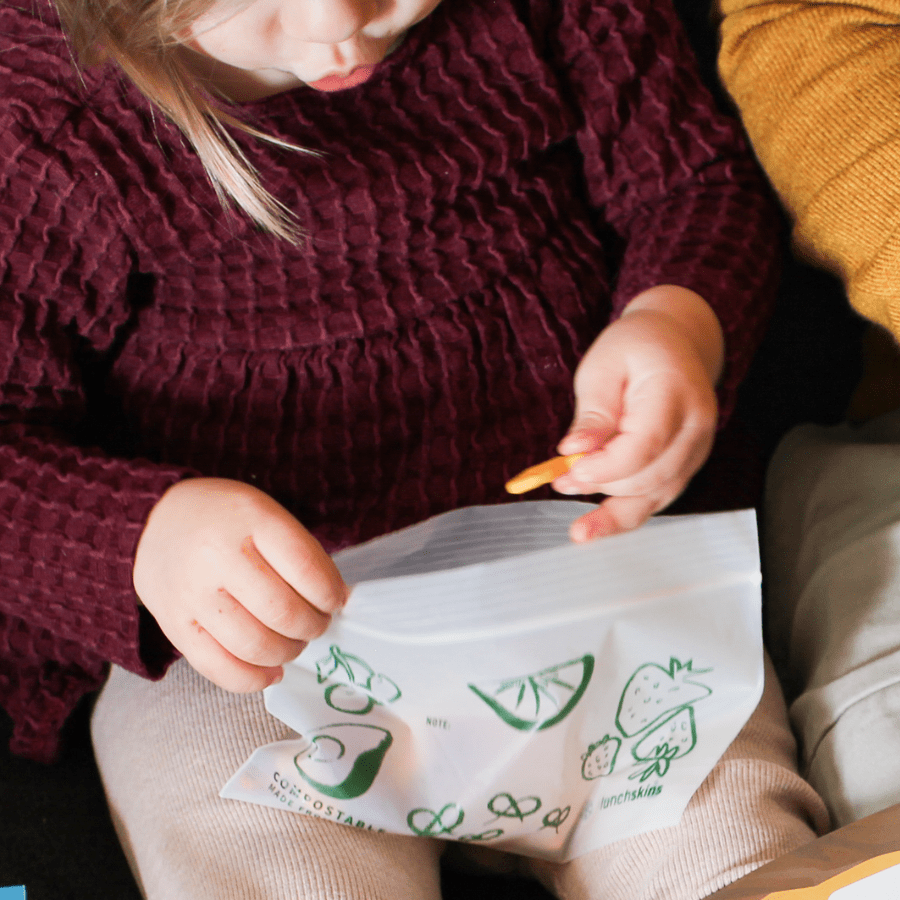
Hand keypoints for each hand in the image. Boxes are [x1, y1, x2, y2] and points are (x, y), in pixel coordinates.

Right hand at [133, 477, 347, 691]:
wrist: (155, 520)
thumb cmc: (224, 519)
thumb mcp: (266, 514)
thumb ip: (301, 552)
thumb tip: (337, 600)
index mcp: (250, 520)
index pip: (305, 569)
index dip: (330, 594)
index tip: (335, 600)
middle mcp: (217, 556)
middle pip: (282, 611)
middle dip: (313, 626)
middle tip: (317, 623)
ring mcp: (192, 594)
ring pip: (254, 644)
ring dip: (288, 652)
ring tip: (294, 642)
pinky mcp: (174, 625)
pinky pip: (218, 668)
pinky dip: (254, 679)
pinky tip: (271, 670)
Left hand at [553, 286, 721, 540]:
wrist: (674, 342)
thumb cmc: (636, 348)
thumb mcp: (602, 366)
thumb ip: (592, 412)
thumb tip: (574, 451)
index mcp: (675, 393)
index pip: (644, 445)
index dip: (603, 467)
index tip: (568, 471)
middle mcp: (695, 427)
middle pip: (649, 475)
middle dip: (600, 484)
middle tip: (558, 477)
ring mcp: (695, 451)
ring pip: (654, 496)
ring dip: (609, 507)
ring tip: (573, 507)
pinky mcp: (684, 467)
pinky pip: (656, 501)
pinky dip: (623, 515)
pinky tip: (594, 526)